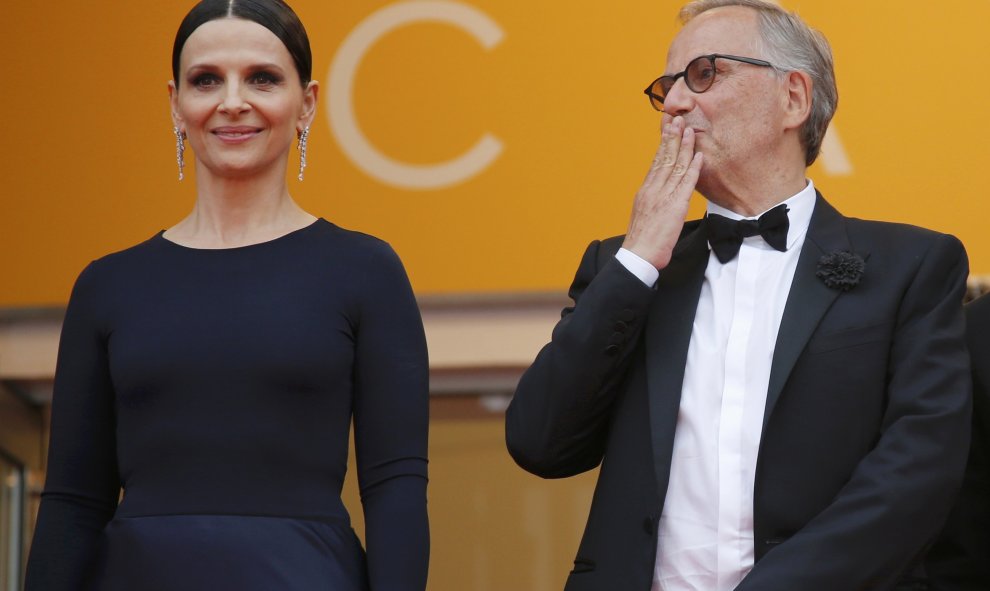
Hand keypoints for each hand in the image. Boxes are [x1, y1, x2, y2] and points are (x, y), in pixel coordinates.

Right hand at [621, 115, 702, 269]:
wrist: (639, 255)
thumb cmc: (642, 240)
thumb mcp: (643, 214)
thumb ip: (652, 200)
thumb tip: (658, 193)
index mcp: (645, 191)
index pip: (656, 161)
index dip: (663, 143)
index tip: (667, 127)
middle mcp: (653, 189)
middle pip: (664, 158)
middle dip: (672, 137)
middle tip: (678, 119)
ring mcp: (663, 197)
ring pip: (675, 166)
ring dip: (684, 147)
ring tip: (689, 130)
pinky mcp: (675, 207)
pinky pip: (685, 184)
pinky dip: (693, 169)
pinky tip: (698, 156)